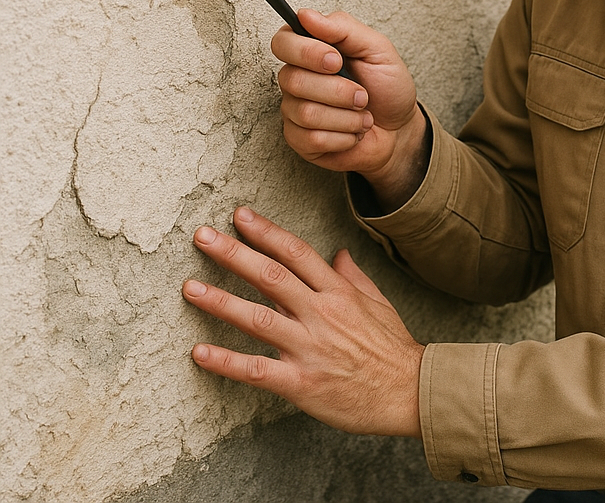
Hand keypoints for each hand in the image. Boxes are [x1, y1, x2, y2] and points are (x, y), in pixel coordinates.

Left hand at [183, 207, 423, 436]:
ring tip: (191, 288)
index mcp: (338, 291)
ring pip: (258, 318)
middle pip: (271, 276)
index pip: (296, 253)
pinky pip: (256, 370)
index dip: (266, 232)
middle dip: (234, 253)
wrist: (409, 392)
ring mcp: (309, 347)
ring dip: (221, 301)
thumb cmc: (393, 347)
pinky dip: (226, 361)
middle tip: (203, 237)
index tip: (240, 216)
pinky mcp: (301, 383)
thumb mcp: (378, 302)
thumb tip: (337, 253)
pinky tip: (199, 352)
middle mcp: (321, 313)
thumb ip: (353, 276)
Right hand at [272, 9, 426, 202]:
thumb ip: (344, 28)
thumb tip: (307, 15)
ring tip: (362, 113)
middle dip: (338, 90)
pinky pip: (312, 138)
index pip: (283, 42)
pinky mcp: (300, 140)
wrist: (399, 129)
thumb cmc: (387, 87)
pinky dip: (344, 136)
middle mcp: (297, 78)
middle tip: (362, 94)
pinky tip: (353, 132)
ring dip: (347, 116)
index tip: (336, 60)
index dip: (306, 52)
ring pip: (306, 112)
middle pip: (293, 80)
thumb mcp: (377, 50)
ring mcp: (295, 110)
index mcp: (312, 50)